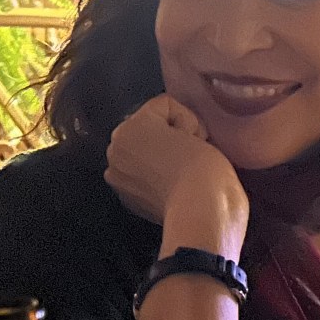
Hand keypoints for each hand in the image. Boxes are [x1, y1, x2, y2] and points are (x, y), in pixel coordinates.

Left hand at [106, 96, 247, 254]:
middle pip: (148, 130)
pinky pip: (142, 178)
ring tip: (183, 174)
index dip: (189, 120)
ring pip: (144, 155)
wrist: (201, 213)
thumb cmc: (204, 168)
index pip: (167, 106)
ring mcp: (117, 176)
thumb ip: (179, 127)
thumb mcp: (198, 130)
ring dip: (161, 159)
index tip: (198, 139)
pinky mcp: (126, 200)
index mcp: (131, 125)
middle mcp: (115, 148)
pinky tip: (173, 190)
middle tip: (193, 155)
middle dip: (169, 138)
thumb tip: (179, 140)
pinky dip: (155, 180)